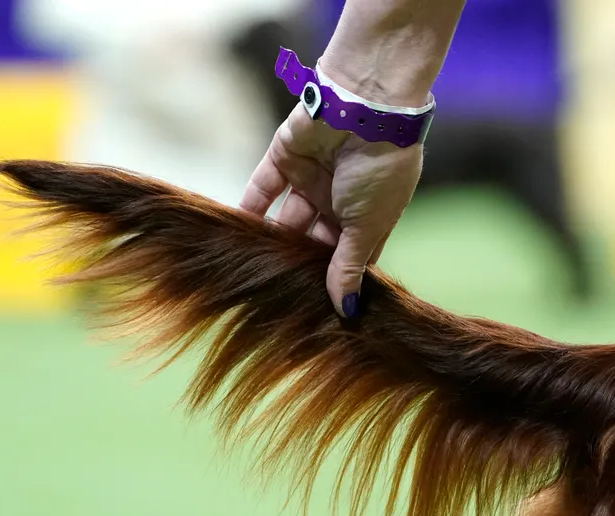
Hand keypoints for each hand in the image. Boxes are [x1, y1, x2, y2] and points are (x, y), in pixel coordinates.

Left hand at [239, 103, 422, 318]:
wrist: (366, 106)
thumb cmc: (380, 170)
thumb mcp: (367, 226)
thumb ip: (349, 266)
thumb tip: (349, 311)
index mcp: (369, 215)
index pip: (350, 254)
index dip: (338, 279)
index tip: (321, 311)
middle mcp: (340, 198)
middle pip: (315, 239)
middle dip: (301, 262)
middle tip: (281, 297)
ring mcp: (312, 177)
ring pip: (287, 217)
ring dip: (274, 241)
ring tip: (256, 273)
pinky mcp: (284, 157)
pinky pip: (262, 188)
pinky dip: (248, 210)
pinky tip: (233, 238)